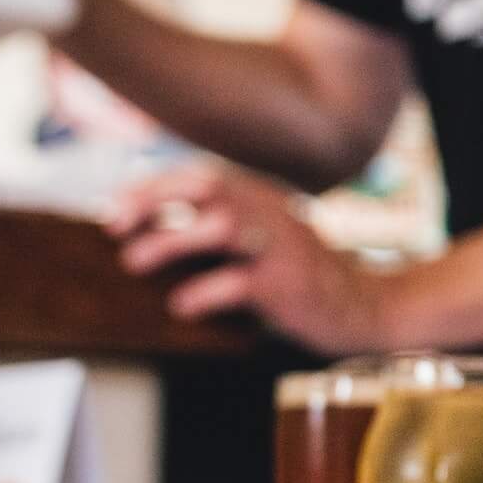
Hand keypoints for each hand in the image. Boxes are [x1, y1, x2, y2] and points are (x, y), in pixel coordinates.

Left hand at [106, 159, 402, 354]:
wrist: (368, 308)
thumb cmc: (306, 278)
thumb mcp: (269, 238)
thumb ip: (225, 224)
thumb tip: (155, 225)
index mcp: (264, 199)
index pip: (200, 175)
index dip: (151, 186)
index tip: (114, 209)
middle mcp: (272, 214)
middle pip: (206, 186)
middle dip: (152, 200)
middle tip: (115, 226)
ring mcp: (281, 249)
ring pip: (219, 226)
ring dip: (168, 242)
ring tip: (134, 261)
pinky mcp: (287, 286)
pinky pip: (237, 283)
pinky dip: (201, 293)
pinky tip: (182, 306)